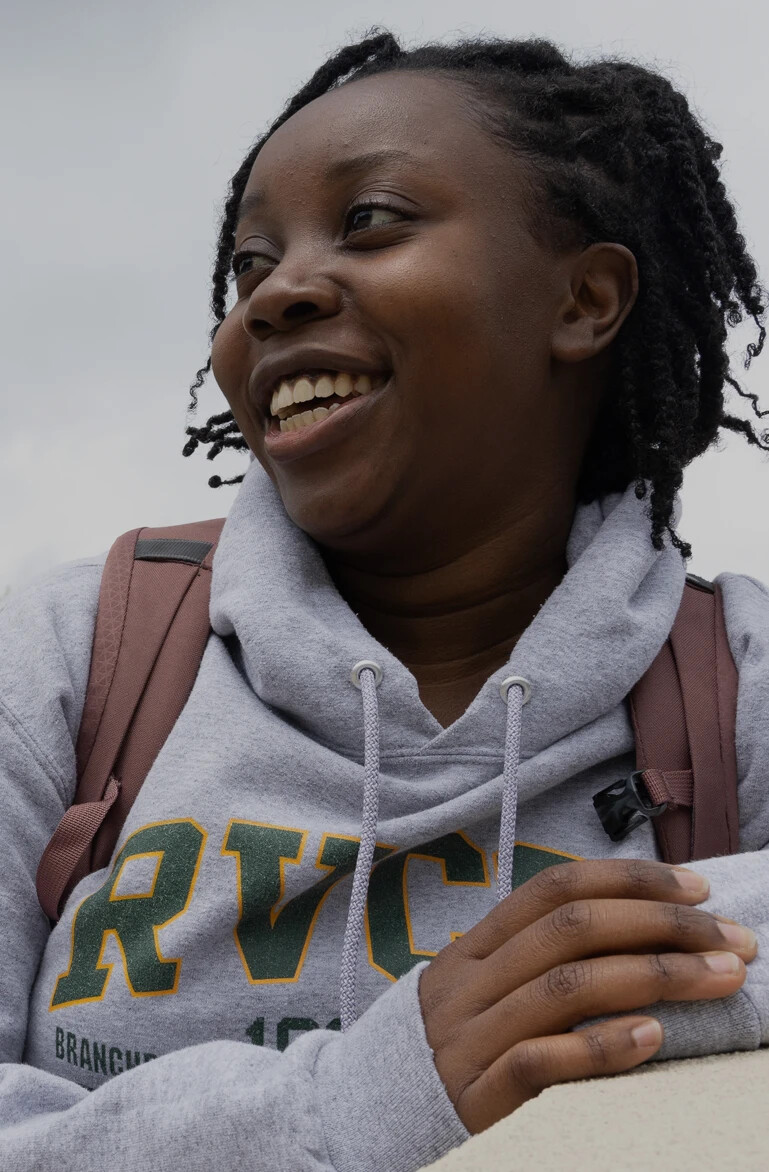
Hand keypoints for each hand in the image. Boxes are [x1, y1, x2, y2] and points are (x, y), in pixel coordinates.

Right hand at [418, 858, 757, 1133]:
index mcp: (475, 947)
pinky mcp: (475, 1098)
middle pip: (571, 930)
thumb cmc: (455, 1044)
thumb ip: (537, 956)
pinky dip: (601, 1046)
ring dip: (654, 976)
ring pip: (566, 988)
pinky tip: (653, 1036)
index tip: (696, 890)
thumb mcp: (482, 987)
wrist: (373, 1112)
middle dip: (661, 925)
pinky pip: (540, 1063)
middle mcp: (470, 982)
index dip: (630, 880)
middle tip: (729, 937)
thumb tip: (634, 922)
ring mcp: (470, 1039)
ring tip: (718, 977)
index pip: (555, 889)